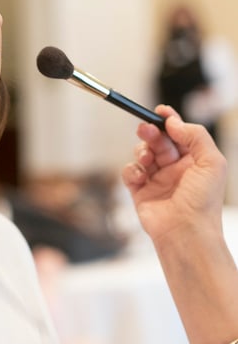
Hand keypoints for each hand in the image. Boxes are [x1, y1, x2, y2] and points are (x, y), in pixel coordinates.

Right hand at [121, 105, 226, 241]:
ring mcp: (157, 180)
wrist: (185, 232)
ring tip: (146, 159)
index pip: (180, 134)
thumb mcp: (212, 161)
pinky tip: (140, 176)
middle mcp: (176, 169)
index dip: (170, 120)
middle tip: (146, 128)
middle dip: (151, 132)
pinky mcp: (140, 192)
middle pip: (159, 141)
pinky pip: (130, 173)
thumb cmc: (203, 202)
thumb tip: (174, 122)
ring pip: (142, 154)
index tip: (160, 111)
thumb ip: (195, 136)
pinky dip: (132, 170)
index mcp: (195, 161)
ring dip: (142, 151)